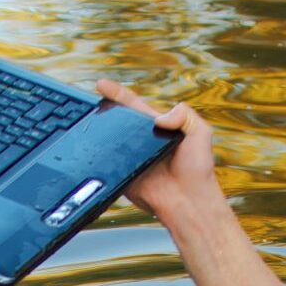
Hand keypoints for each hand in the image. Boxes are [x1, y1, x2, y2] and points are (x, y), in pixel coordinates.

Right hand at [95, 79, 222, 220]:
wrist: (189, 201)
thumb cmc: (198, 169)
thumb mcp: (199, 132)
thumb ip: (184, 115)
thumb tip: (159, 118)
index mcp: (156, 126)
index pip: (133, 105)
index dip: (116, 93)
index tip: (101, 84)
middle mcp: (140, 140)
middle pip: (116, 120)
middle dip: (101, 109)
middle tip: (89, 103)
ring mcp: (128, 157)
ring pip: (107, 140)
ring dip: (97, 131)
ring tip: (86, 122)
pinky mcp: (121, 175)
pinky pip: (105, 164)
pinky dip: (98, 157)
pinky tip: (93, 148)